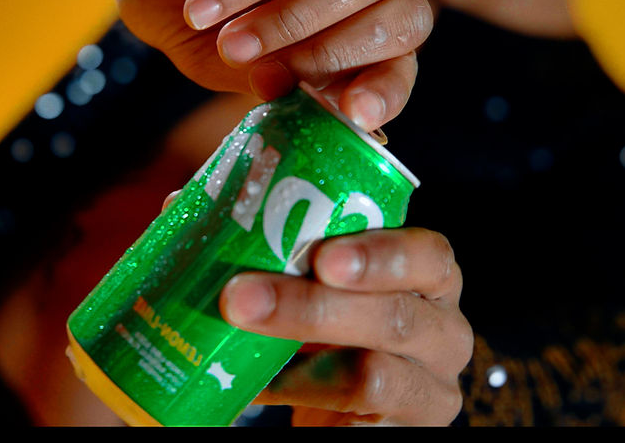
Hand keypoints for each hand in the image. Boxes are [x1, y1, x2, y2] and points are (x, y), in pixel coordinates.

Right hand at [82, 0, 432, 131]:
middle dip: (337, 53)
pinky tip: (204, 9)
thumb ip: (258, 81)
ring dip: (297, 18)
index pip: (399, 65)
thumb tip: (300, 102)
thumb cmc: (186, 15)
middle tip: (270, 73)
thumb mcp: (213, 61)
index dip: (388, 88)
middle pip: (405, 16)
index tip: (355, 111)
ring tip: (233, 46)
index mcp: (349, 43)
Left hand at [220, 227, 472, 425]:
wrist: (346, 409)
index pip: (430, 255)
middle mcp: (443, 332)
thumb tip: (182, 204)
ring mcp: (428, 389)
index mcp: (428, 279)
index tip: (322, 255)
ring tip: (236, 333)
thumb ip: (274, 246)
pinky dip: (296, 394)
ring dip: (293, 355)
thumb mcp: (318, 286)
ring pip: (372, 373)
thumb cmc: (331, 330)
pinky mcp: (404, 431)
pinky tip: (255, 384)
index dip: (382, 253)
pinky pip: (351, 416)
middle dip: (312, 305)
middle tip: (240, 295)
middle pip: (393, 315)